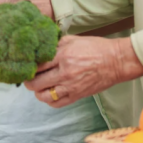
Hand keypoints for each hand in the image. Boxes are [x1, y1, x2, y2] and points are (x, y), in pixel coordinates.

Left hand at [24, 36, 142, 107]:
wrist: (116, 62)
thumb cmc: (96, 48)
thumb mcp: (74, 39)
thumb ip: (56, 44)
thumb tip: (41, 48)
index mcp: (63, 56)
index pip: (37, 65)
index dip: (29, 66)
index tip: (27, 66)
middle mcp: (65, 73)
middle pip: (36, 83)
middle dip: (29, 81)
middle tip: (29, 78)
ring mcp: (71, 86)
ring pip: (44, 96)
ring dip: (38, 92)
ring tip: (39, 86)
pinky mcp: (77, 96)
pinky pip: (57, 103)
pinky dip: (49, 100)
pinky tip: (50, 93)